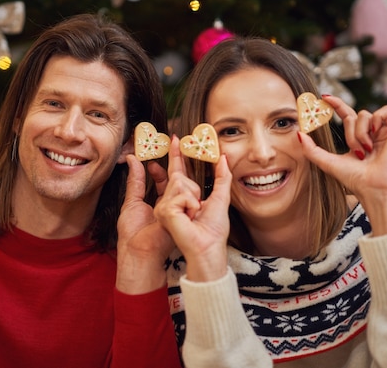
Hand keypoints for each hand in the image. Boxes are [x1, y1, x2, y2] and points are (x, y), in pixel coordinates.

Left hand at [116, 155, 174, 293]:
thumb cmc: (133, 234)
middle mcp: (174, 205)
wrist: (138, 252)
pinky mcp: (186, 217)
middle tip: (175, 142)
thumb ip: (136, 180)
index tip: (159, 153)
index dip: (164, 165)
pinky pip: (188, 197)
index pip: (166, 179)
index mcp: (162, 202)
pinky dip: (179, 193)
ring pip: (187, 186)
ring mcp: (182, 211)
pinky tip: (169, 195)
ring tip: (163, 175)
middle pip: (180, 180)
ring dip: (176, 177)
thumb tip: (133, 160)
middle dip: (178, 161)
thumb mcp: (132, 201)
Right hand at [154, 136, 231, 281]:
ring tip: (193, 214)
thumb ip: (222, 176)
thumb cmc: (213, 229)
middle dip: (193, 190)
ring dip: (194, 198)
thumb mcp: (221, 197)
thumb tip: (223, 157)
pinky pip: (181, 194)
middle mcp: (169, 201)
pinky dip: (191, 204)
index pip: (177, 171)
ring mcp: (164, 206)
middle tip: (196, 208)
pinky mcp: (163, 211)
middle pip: (179, 176)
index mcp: (181, 196)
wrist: (208, 247)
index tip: (176, 138)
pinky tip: (188, 217)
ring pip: (180, 182)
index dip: (177, 155)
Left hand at [298, 95, 386, 234]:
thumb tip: (298, 133)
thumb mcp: (326, 161)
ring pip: (365, 114)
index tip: (324, 97)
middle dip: (350, 133)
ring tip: (366, 149)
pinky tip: (376, 137)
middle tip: (355, 150)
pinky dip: (377, 122)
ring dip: (361, 133)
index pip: (346, 115)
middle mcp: (370, 132)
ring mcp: (383, 131)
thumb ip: (310, 149)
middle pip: (354, 115)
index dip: (337, 104)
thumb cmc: (353, 178)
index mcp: (357, 138)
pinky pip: (384, 111)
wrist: (372, 186)